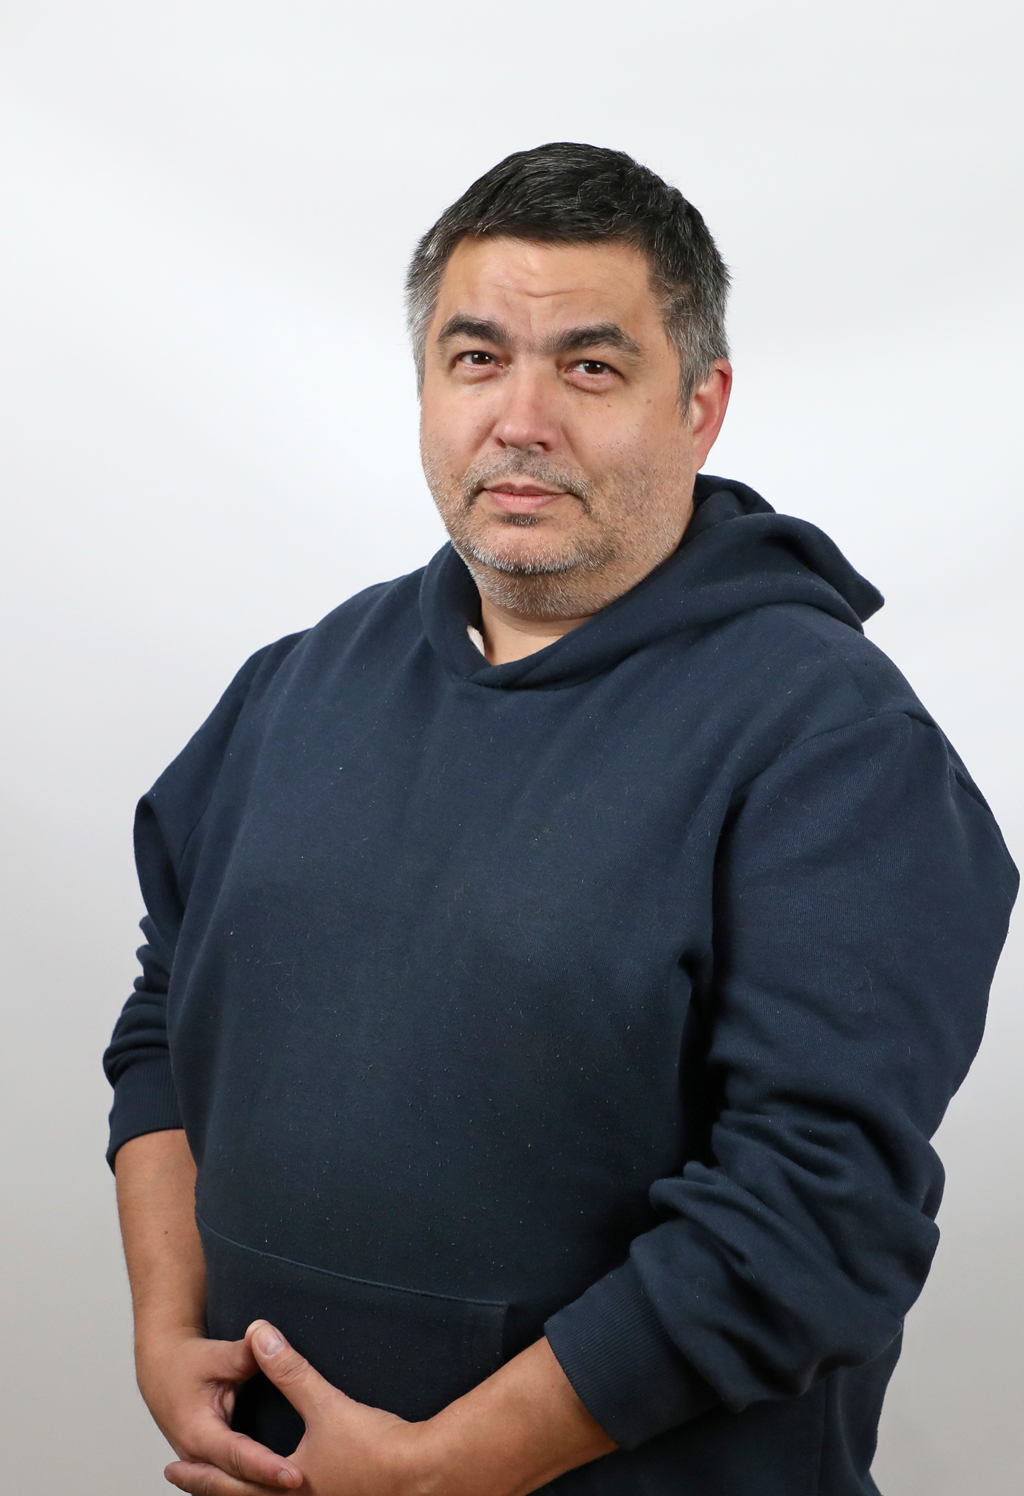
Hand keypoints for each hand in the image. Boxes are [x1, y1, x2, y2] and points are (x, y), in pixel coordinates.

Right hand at [136, 1325, 301, 1490]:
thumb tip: (271, 1340)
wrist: (160, 1371)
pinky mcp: (208, 1464)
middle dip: (267, 1489)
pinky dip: (249, 1486)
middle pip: (235, 1483)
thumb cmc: (185, 1363)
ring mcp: (200, 1464)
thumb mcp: (216, 1354)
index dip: (266, 1467)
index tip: (295, 1474)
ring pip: (230, 1489)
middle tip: (303, 1486)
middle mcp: (196, 1456)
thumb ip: (246, 1353)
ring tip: (295, 1492)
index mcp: (197, 1432)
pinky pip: (229, 1482)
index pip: (237, 1456)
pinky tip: (272, 1487)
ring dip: (258, 1491)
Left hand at [164, 1320, 615, 1495]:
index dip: (199, 1473)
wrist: (424, 1476)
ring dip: (244, 1491)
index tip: (170, 1465)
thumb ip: (289, 1369)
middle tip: (180, 1474)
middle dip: (211, 1487)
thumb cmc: (375, 1449)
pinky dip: (276, 1494)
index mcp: (287, 1488)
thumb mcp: (325, 1405)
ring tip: (228, 1480)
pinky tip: (290, 1482)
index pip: (229, 1481)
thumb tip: (259, 1333)